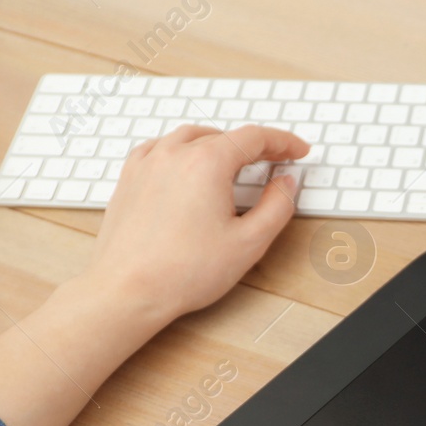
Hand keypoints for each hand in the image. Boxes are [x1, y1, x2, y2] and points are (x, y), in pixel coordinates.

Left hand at [79, 124, 308, 327]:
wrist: (128, 290)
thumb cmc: (182, 272)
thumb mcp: (249, 243)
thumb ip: (277, 207)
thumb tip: (286, 183)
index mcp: (207, 164)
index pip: (254, 137)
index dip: (282, 141)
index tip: (297, 149)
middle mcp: (174, 154)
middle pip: (223, 135)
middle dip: (253, 146)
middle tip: (273, 161)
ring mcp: (148, 163)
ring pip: (191, 137)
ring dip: (218, 143)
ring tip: (234, 161)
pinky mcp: (129, 177)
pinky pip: (160, 147)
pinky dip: (182, 149)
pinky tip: (187, 165)